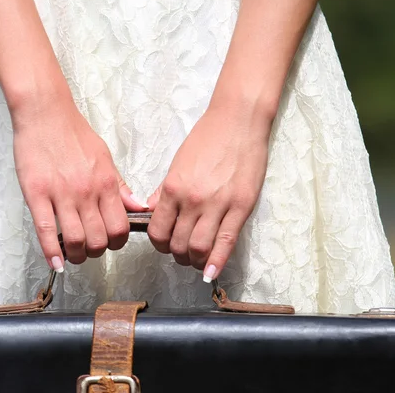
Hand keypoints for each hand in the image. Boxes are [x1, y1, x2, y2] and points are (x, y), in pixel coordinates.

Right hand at [12, 97, 147, 271]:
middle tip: (90, 249)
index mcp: (106, 183)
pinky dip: (52, 252)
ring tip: (73, 253)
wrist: (45, 113)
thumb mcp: (105, 157)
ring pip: (75, 240)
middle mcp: (87, 191)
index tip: (110, 243)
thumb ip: (120, 186)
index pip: (120, 227)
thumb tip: (138, 207)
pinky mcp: (37, 194)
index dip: (117, 243)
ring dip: (76, 255)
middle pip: (99, 239)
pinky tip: (56, 262)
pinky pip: (46, 230)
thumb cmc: (74, 134)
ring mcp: (61, 194)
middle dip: (96, 252)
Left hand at [146, 104, 270, 281]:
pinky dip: (217, 263)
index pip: (157, 231)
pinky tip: (211, 273)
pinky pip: (226, 242)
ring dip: (195, 260)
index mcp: (172, 189)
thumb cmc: (206, 139)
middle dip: (176, 255)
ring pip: (199, 249)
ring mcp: (217, 205)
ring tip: (196, 259)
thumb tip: (153, 210)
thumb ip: (165, 190)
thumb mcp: (177, 163)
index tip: (164, 243)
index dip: (158, 243)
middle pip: (177, 244)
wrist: (237, 121)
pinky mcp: (241, 207)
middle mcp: (192, 200)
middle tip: (181, 252)